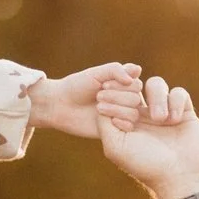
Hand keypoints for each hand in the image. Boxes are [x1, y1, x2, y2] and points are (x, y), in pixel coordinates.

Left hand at [28, 62, 144, 139]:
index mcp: (122, 84)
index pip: (137, 83)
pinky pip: (129, 127)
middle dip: (117, 97)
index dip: (122, 85)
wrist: (60, 105)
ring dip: (117, 109)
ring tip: (98, 108)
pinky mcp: (115, 129)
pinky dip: (121, 123)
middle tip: (98, 97)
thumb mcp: (96, 73)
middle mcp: (124, 99)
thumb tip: (138, 71)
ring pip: (134, 113)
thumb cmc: (77, 86)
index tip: (103, 85)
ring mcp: (120, 114)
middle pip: (136, 98)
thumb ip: (116, 69)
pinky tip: (109, 120)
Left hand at [97, 75, 198, 198]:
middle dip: (129, 90)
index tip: (107, 93)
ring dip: (156, 97)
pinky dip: (175, 102)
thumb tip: (102, 103)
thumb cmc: (146, 165)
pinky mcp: (185, 113)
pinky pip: (179, 92)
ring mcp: (165, 113)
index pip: (115, 96)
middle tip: (134, 103)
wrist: (181, 178)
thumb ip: (104, 123)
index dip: (112, 91)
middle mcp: (144, 116)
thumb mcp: (115, 147)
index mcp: (126, 124)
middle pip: (133, 86)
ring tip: (159, 119)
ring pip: (156, 84)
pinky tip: (174, 121)